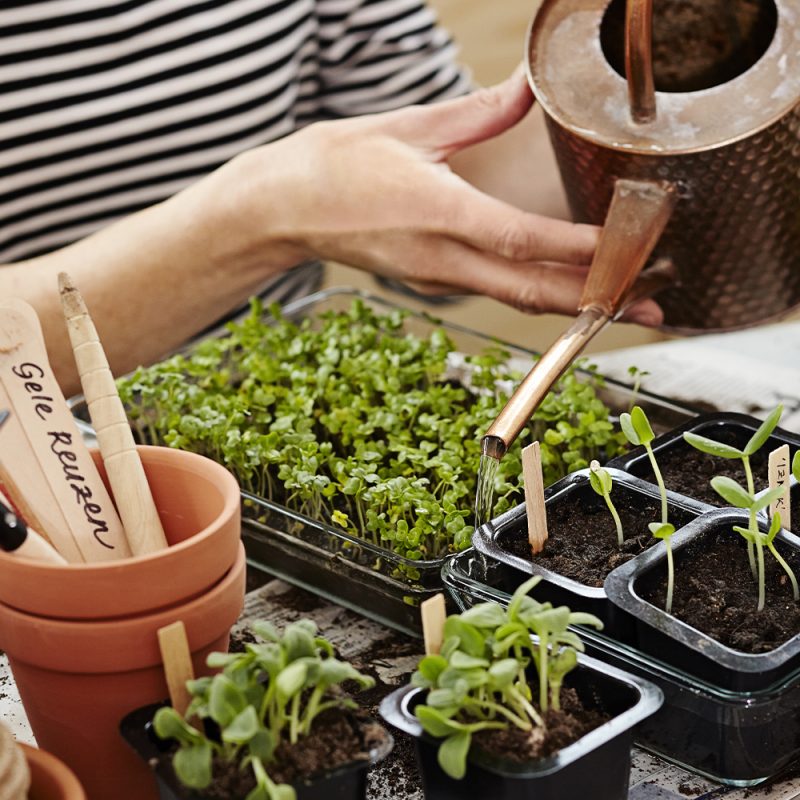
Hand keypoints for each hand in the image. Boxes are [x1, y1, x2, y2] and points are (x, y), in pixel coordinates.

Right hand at [197, 69, 661, 325]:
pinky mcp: (431, 280)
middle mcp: (441, 258)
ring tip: (623, 304)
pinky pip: (495, 291)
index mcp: (439, 214)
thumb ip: (476, 113)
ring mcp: (436, 277)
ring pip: (516, 298)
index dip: (580, 252)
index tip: (631, 254)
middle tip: (651, 309)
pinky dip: (536, 294)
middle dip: (594, 302)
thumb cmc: (333, 167)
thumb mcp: (406, 128)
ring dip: (572, 303)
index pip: (523, 240)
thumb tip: (526, 86)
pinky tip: (564, 288)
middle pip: (531, 291)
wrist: (282, 210)